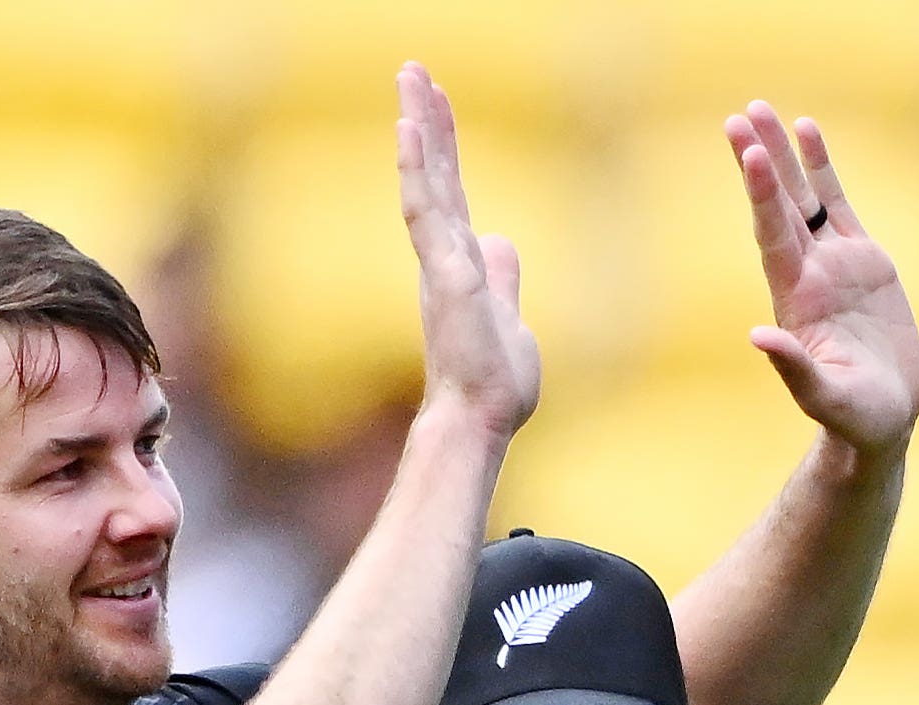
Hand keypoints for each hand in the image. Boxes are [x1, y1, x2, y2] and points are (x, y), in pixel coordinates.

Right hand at [397, 63, 540, 441]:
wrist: (481, 420)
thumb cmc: (493, 383)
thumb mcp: (508, 316)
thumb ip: (502, 278)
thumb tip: (503, 244)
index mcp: (460, 262)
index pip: (451, 191)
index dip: (442, 146)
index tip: (434, 103)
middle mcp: (444, 255)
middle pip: (435, 174)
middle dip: (425, 121)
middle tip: (413, 70)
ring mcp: (441, 262)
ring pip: (427, 182)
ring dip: (418, 130)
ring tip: (410, 80)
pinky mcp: (444, 274)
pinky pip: (426, 211)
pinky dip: (417, 168)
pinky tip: (411, 129)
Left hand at [723, 104, 918, 458]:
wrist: (884, 419)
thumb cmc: (855, 419)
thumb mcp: (826, 397)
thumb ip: (795, 368)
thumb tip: (758, 337)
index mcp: (797, 300)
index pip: (775, 237)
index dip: (763, 196)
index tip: (752, 153)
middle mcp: (809, 274)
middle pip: (779, 205)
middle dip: (760, 160)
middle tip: (740, 115)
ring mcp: (834, 263)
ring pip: (804, 196)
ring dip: (784, 155)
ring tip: (765, 110)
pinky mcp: (863, 261)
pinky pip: (838, 203)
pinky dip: (823, 167)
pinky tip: (809, 131)